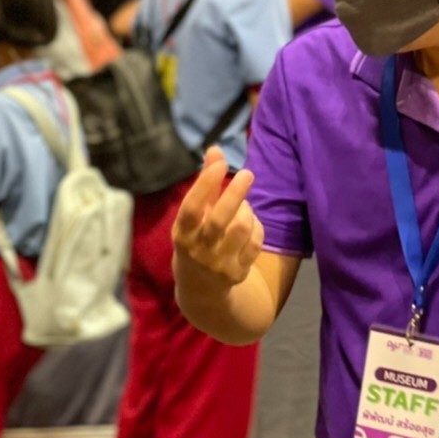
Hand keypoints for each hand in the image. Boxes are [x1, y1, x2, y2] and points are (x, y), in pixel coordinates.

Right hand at [171, 147, 262, 289]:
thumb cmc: (196, 240)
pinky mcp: (238, 273)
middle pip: (219, 221)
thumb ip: (206, 183)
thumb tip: (215, 149)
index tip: (219, 164)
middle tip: (247, 174)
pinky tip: (251, 225)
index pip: (191, 208)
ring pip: (241, 229)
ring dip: (247, 211)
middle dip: (235, 194)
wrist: (200, 289)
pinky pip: (255, 243)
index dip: (205, 185)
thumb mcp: (194, 216)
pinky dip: (256, 227)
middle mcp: (198, 251)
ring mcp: (219, 264)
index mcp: (182, 234)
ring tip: (244, 206)